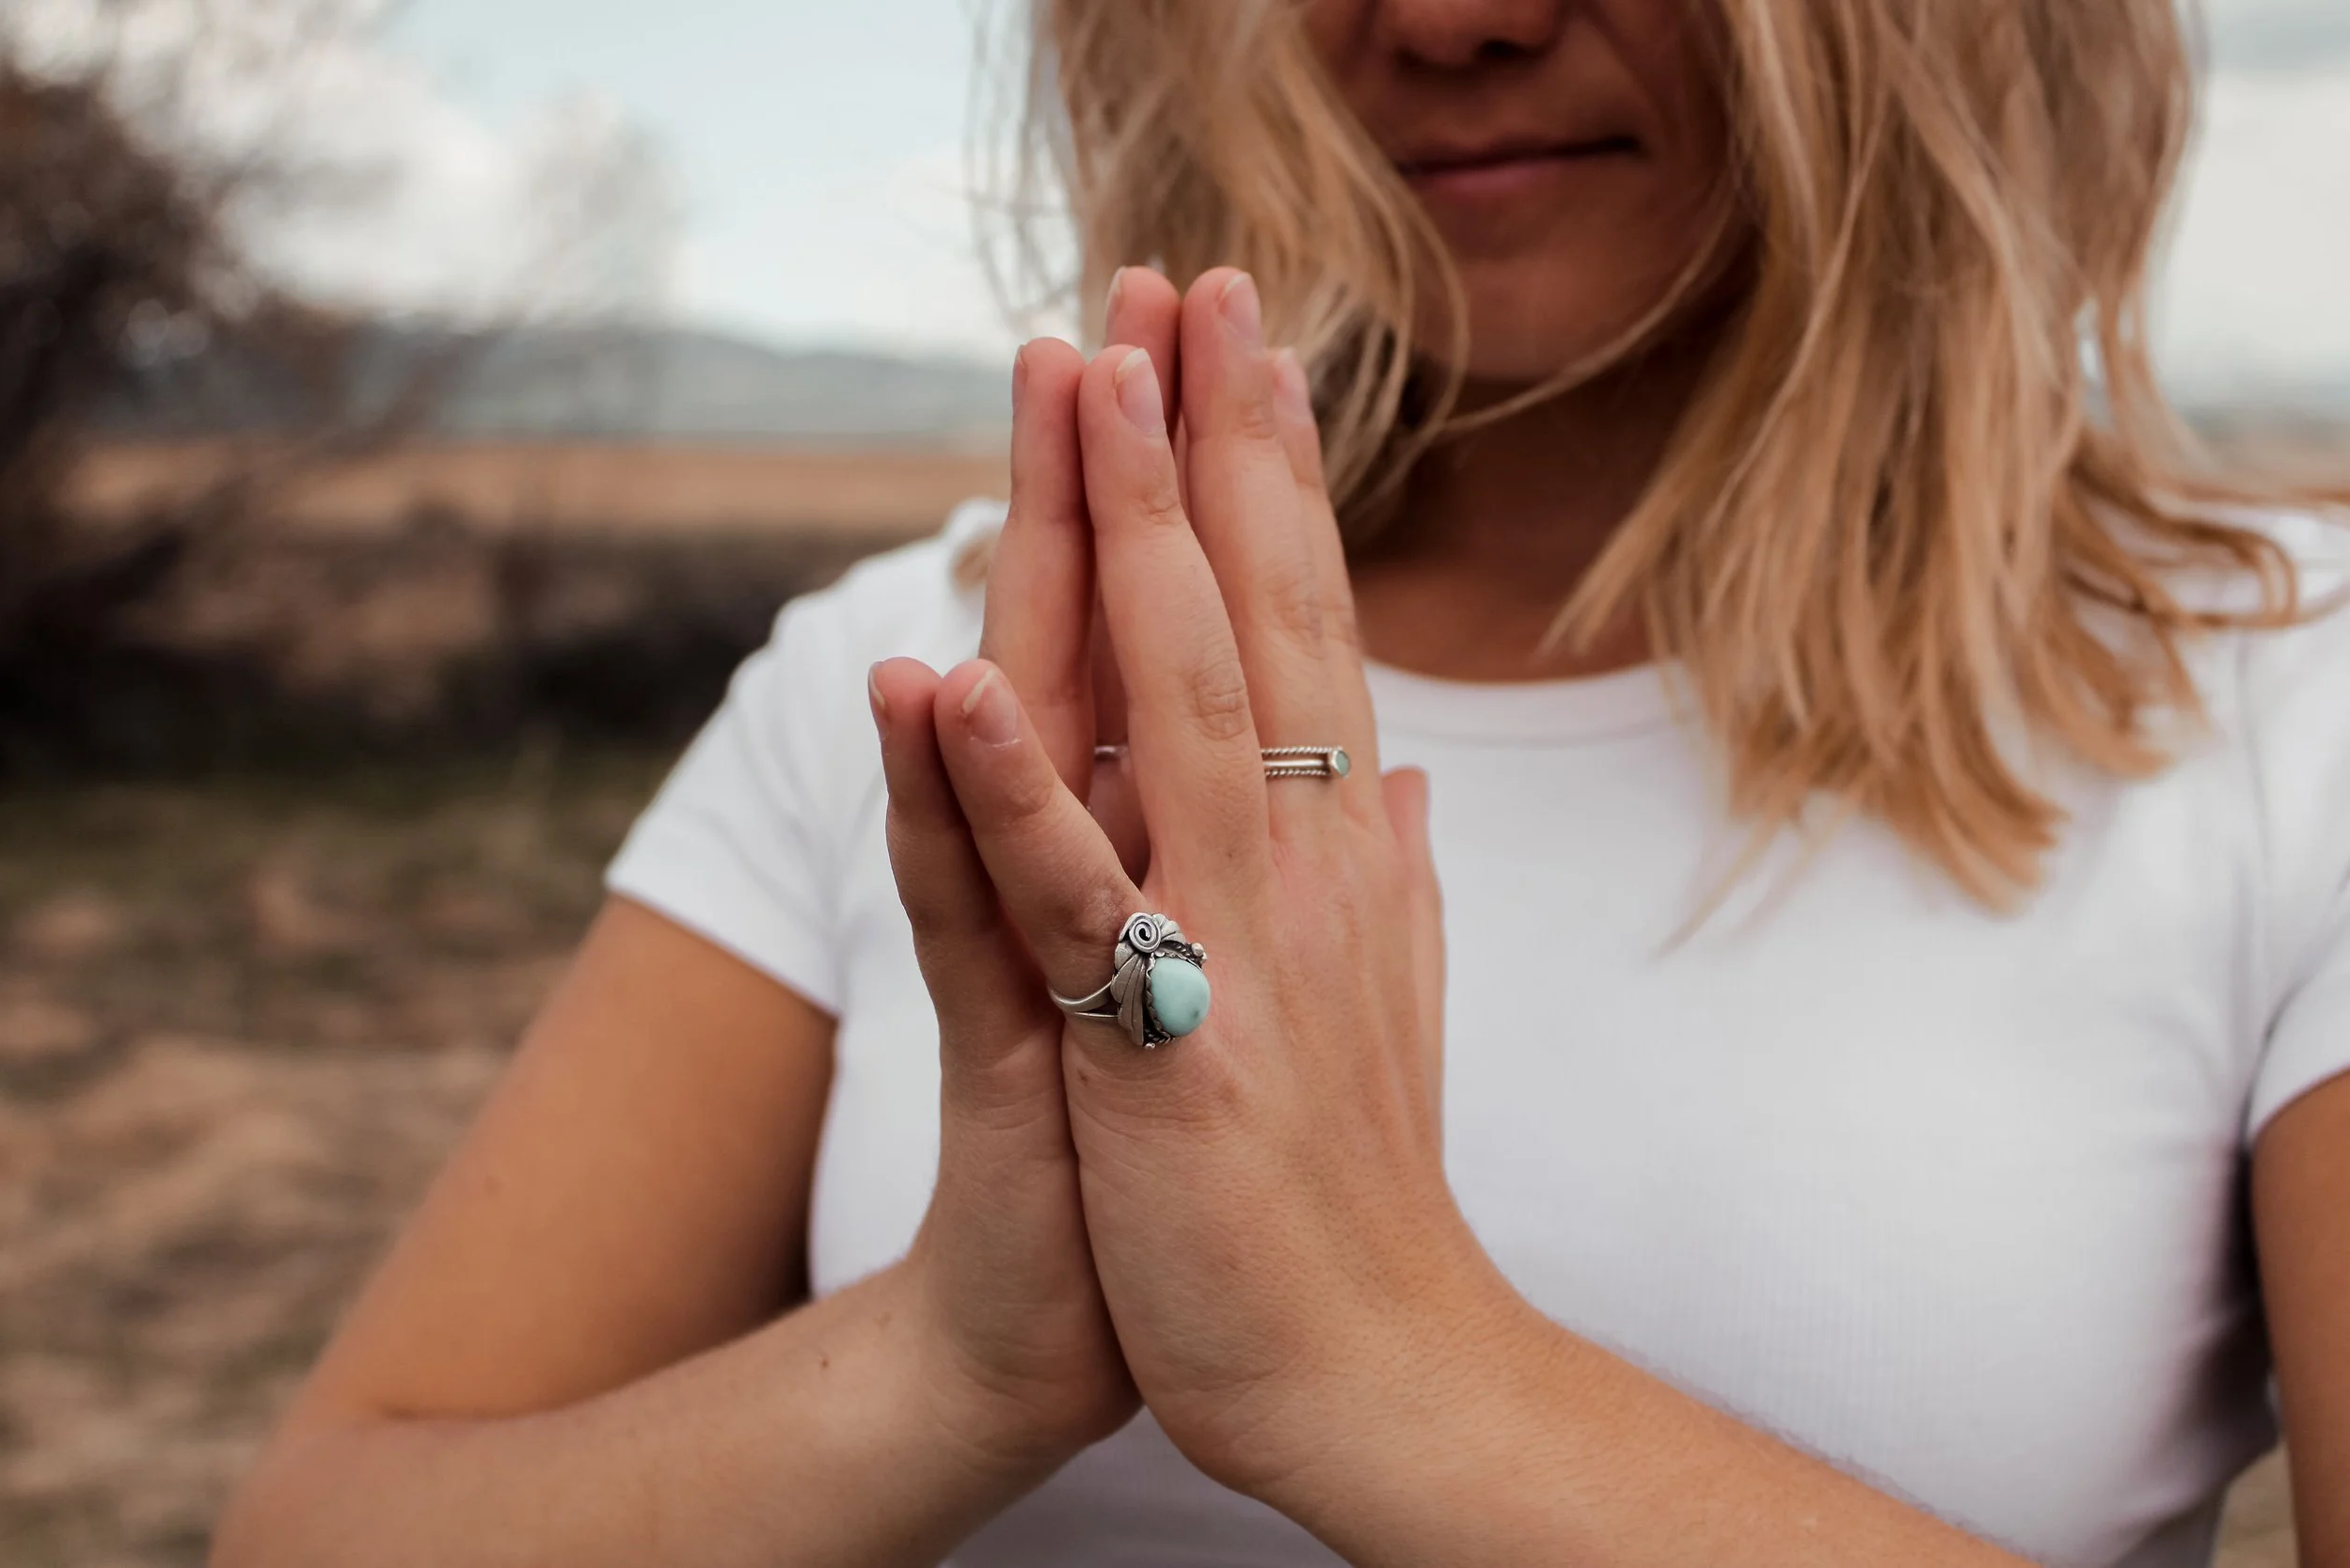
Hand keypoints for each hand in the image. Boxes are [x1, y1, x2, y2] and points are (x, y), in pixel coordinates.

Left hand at [915, 268, 1513, 1500]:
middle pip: (1258, 615)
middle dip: (1216, 440)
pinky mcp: (1161, 1047)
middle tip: (1191, 275)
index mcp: (1342, 844)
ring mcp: (1240, 944)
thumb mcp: (1381, 995)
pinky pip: (1070, 900)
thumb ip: (1388, 866)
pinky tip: (954, 683)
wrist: (1375, 1365)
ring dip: (1128, 541)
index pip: (1309, 618)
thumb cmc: (1356, 1178)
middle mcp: (1308, 861)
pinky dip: (1011, 787)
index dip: (1273, 475)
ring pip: (1181, 704)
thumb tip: (1405, 766)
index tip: (1247, 338)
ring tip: (1091, 386)